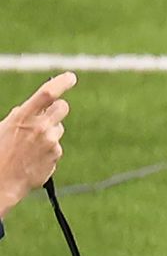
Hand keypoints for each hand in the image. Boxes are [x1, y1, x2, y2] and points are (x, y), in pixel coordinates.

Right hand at [0, 72, 75, 214]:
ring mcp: (51, 143)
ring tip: (31, 144)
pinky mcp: (56, 155)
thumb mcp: (6, 126)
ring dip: (49, 132)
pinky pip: (56, 146)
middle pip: (62, 107)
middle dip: (57, 108)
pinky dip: (48, 149)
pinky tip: (33, 156)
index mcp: (23, 117)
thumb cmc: (0, 150)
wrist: (1, 179)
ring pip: (58, 128)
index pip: (47, 94)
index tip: (71, 77)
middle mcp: (40, 128)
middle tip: (48, 114)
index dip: (61, 83)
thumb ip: (23, 116)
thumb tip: (37, 108)